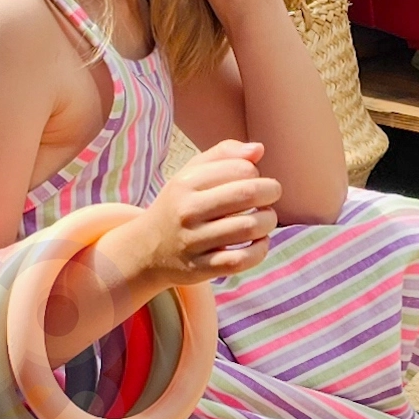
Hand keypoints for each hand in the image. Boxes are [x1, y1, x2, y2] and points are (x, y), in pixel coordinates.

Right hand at [131, 139, 280, 282]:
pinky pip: (242, 259)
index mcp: (186, 183)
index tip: (252, 179)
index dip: (256, 172)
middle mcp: (188, 211)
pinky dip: (260, 249)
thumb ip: (224, 154)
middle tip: (270, 195)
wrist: (147, 249)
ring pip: (250, 228)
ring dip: (268, 221)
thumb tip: (258, 150)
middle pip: (248, 194)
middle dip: (271, 192)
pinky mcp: (201, 268)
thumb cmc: (179, 205)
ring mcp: (194, 242)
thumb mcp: (191, 173)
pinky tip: (259, 242)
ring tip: (264, 219)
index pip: (241, 168)